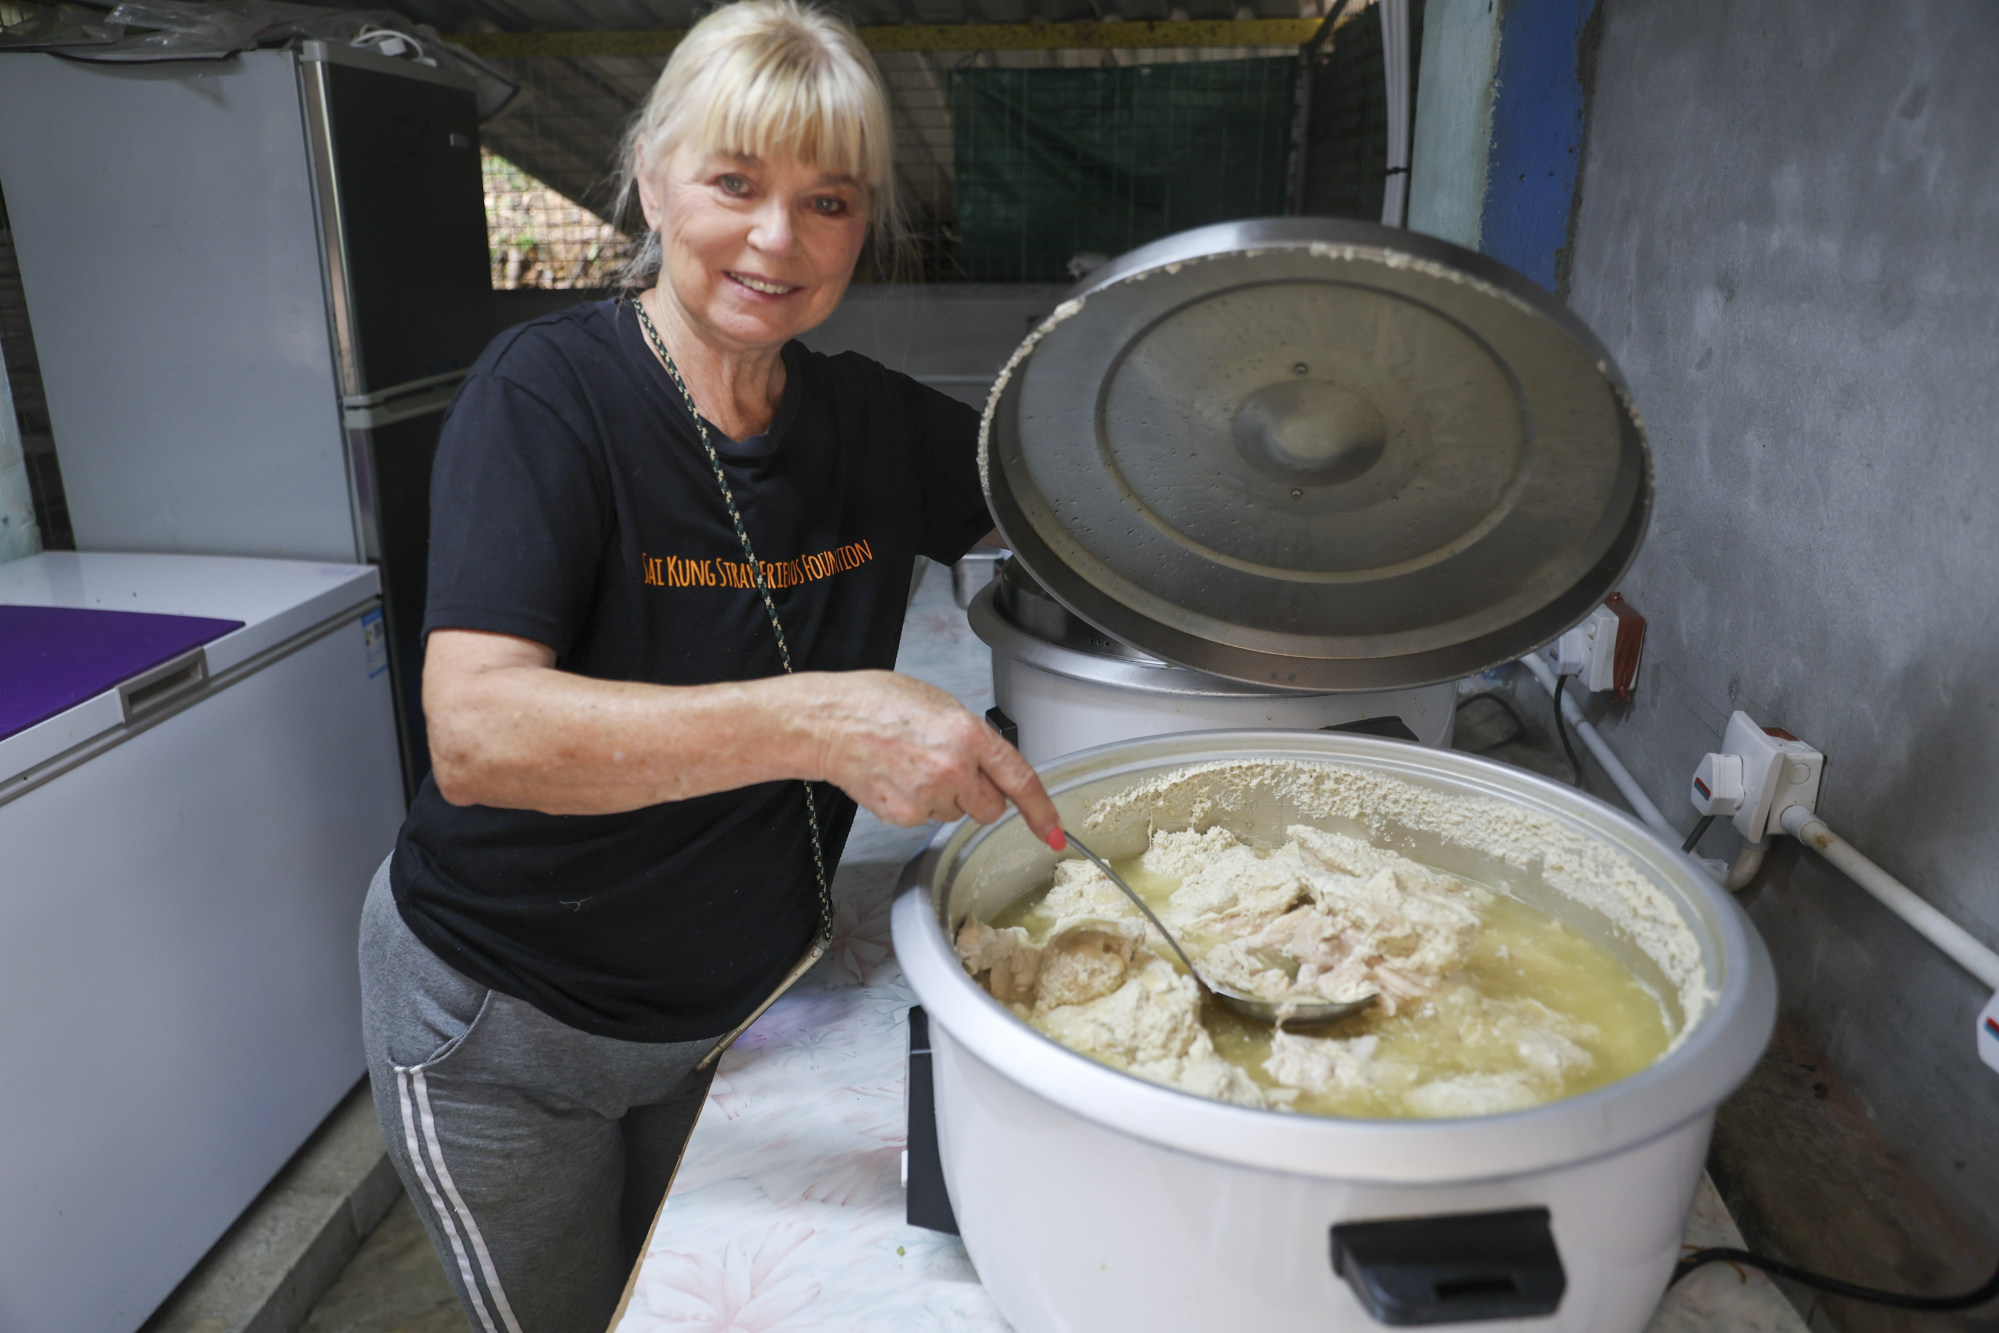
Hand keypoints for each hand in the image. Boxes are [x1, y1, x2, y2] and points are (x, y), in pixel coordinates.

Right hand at [800, 671, 1063, 846]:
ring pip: (956, 814)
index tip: (1053, 832)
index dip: (1041, 810)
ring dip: (944, 798)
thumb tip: (990, 765)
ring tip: (911, 765)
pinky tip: (897, 779)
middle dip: (979, 797)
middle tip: (950, 772)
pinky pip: (926, 819)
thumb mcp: (939, 703)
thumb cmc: (875, 703)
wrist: (827, 723)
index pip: (1020, 779)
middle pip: (990, 809)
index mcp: (968, 734)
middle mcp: (953, 768)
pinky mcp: (904, 815)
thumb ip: (972, 737)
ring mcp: (928, 796)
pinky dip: (917, 804)